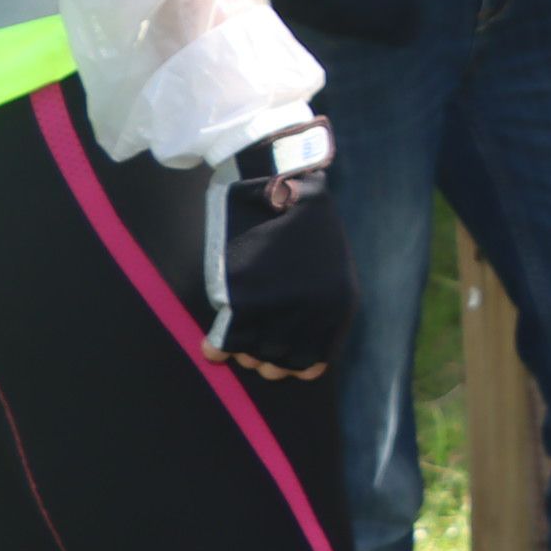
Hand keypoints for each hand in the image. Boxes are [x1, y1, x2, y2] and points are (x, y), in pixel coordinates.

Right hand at [204, 129, 355, 379]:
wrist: (280, 184)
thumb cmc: (305, 224)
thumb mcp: (332, 267)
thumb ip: (320, 308)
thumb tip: (303, 351)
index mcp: (337, 308)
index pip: (312, 364)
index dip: (293, 366)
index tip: (279, 357)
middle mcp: (310, 315)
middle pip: (279, 366)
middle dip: (264, 362)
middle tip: (253, 346)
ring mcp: (275, 309)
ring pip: (251, 357)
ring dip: (240, 353)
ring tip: (237, 337)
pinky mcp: (241, 299)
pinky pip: (223, 343)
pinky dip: (215, 348)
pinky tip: (213, 342)